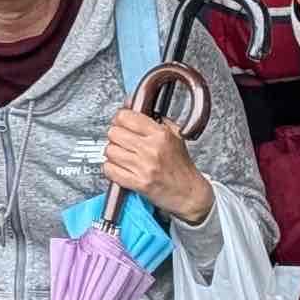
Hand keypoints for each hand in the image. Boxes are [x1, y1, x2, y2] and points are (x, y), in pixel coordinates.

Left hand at [102, 105, 212, 228]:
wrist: (190, 194)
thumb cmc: (182, 167)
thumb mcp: (176, 136)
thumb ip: (156, 120)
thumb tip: (133, 106)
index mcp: (160, 135)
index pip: (126, 117)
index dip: (120, 119)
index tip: (121, 122)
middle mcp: (151, 149)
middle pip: (114, 133)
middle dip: (115, 136)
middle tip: (121, 141)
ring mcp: (144, 167)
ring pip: (110, 151)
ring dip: (113, 153)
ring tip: (123, 156)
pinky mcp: (138, 183)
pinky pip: (110, 170)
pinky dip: (111, 168)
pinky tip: (120, 168)